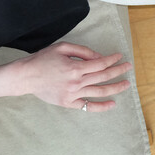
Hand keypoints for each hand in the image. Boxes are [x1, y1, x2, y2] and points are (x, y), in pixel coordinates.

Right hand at [11, 43, 131, 112]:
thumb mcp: (62, 48)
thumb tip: (98, 57)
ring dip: (115, 88)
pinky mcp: (68, 103)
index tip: (120, 56)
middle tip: (128, 68)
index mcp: (75, 67)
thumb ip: (82, 51)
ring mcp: (73, 94)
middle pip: (103, 77)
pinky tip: (112, 104)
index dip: (112, 59)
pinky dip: (101, 106)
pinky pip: (88, 106)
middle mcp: (77, 82)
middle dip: (118, 71)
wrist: (26, 76)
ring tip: (126, 84)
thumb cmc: (42, 59)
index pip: (100, 63)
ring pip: (100, 92)